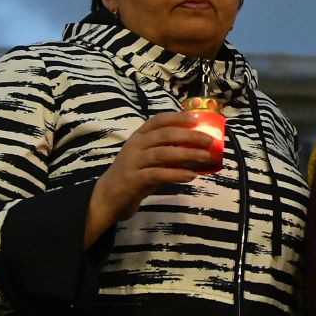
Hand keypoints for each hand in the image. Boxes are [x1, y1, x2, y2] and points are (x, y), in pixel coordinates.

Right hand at [84, 112, 216, 246]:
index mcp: (139, 137)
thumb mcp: (150, 161)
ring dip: (187, 154)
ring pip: (163, 153)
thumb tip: (197, 150)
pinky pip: (157, 174)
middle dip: (189, 136)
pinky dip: (176, 174)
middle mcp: (135, 146)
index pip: (158, 120)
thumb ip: (168, 153)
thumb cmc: (133, 176)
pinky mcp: (133, 180)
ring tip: (206, 157)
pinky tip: (191, 176)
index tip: (197, 119)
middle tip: (209, 141)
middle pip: (164, 135)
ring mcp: (133, 162)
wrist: (107, 198)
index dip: (178, 118)